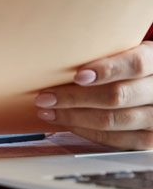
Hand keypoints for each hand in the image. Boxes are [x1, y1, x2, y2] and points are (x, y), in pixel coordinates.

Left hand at [34, 41, 152, 149]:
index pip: (136, 64)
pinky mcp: (150, 139)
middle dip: (76, 97)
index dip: (107, 70)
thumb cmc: (127, 62)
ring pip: (114, 120)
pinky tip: (67, 123)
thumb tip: (58, 52)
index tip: (78, 75)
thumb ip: (103, 50)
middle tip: (45, 96)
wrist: (151, 83)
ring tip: (48, 110)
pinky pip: (117, 140)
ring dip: (74, 116)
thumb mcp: (124, 48)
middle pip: (118, 96)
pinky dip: (87, 132)